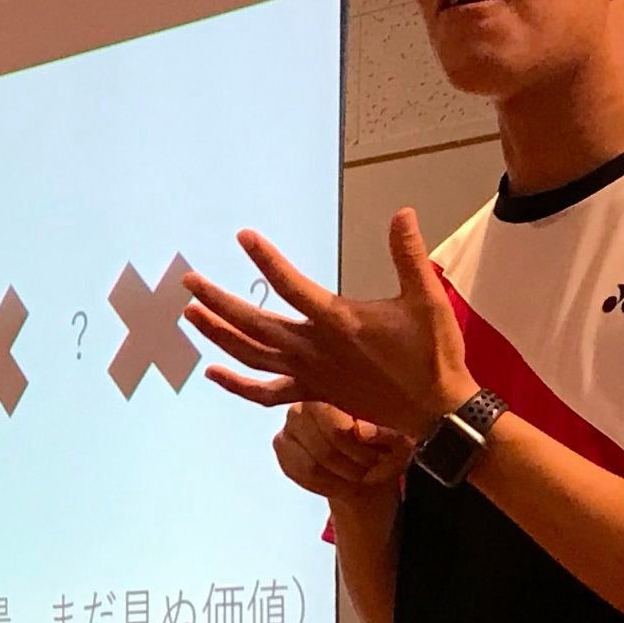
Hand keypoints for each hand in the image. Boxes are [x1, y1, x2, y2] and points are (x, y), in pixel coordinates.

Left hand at [181, 208, 479, 437]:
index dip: (265, 259)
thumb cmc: (432, 353)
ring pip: (252, 356)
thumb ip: (409, 255)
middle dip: (218, 302)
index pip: (290, 285)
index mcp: (338, 321)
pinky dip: (237, 385)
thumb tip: (402, 213)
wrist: (434, 409)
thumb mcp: (428, 299)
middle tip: (190, 282)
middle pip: (254, 324)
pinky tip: (213, 373)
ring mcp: (309, 374)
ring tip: (190, 316)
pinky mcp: (312, 394)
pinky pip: (265, 393)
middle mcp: (314, 349)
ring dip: (218, 336)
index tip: (243, 236)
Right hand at [275, 402, 414, 502]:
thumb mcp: (401, 438)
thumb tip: (363, 432)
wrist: (371, 462)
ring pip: (312, 464)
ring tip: (361, 474)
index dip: (358, 443)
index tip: (380, 453)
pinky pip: (300, 473)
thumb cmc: (387, 441)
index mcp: (338, 385)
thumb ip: (389, 432)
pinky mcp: (281, 444)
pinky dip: (327, 484)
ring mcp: (289, 422)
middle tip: (374, 466)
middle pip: (326, 444)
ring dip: (342, 477)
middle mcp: (306, 397)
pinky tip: (341, 481)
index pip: (336, 416)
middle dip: (355, 463)